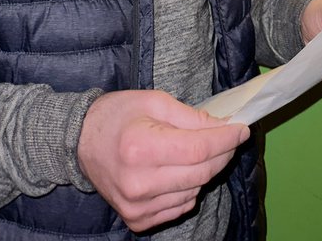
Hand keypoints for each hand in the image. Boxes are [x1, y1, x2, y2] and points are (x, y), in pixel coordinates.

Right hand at [77, 89, 249, 232]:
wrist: (80, 142)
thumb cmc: (117, 115)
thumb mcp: (153, 101)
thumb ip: (190, 116)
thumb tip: (223, 128)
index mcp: (141, 148)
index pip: (199, 150)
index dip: (226, 139)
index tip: (241, 129)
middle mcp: (139, 183)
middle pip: (201, 173)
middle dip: (222, 153)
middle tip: (228, 137)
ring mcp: (137, 207)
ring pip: (194, 191)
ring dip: (205, 170)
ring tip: (197, 150)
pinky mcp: (137, 220)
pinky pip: (180, 206)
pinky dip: (188, 188)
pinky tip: (178, 170)